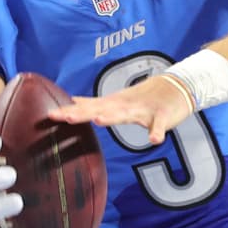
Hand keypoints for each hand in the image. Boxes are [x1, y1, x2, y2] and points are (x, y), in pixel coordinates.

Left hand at [49, 74, 192, 143]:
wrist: (178, 87)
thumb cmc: (145, 97)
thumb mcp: (117, 99)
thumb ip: (95, 102)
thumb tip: (72, 100)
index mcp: (113, 104)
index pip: (87, 108)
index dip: (69, 112)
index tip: (49, 116)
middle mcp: (124, 105)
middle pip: (100, 109)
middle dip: (83, 113)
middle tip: (64, 117)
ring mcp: (143, 110)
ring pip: (126, 114)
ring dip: (113, 116)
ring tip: (98, 120)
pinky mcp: (162, 116)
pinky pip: (159, 126)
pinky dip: (156, 132)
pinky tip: (153, 140)